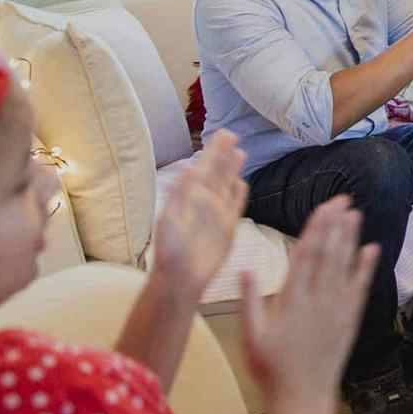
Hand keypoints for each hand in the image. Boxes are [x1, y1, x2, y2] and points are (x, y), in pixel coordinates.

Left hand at [149, 129, 246, 297]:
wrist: (180, 279)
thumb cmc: (170, 251)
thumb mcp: (171, 220)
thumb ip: (181, 194)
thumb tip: (190, 168)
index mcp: (188, 197)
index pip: (204, 167)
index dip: (213, 151)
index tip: (222, 133)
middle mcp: (203, 202)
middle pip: (217, 172)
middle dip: (223, 154)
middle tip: (232, 134)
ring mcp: (216, 214)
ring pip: (227, 186)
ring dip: (233, 170)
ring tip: (240, 153)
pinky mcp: (227, 228)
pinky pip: (235, 206)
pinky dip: (239, 194)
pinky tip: (242, 183)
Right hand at [237, 195, 378, 403]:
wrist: (302, 397)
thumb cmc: (270, 369)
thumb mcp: (250, 336)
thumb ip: (250, 301)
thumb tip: (246, 268)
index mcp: (292, 300)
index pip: (305, 255)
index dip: (315, 228)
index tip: (323, 206)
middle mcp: (318, 299)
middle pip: (328, 253)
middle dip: (335, 224)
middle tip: (343, 198)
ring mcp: (336, 309)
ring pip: (345, 266)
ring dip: (351, 238)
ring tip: (355, 213)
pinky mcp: (349, 320)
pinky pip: (360, 288)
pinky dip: (366, 267)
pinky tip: (372, 249)